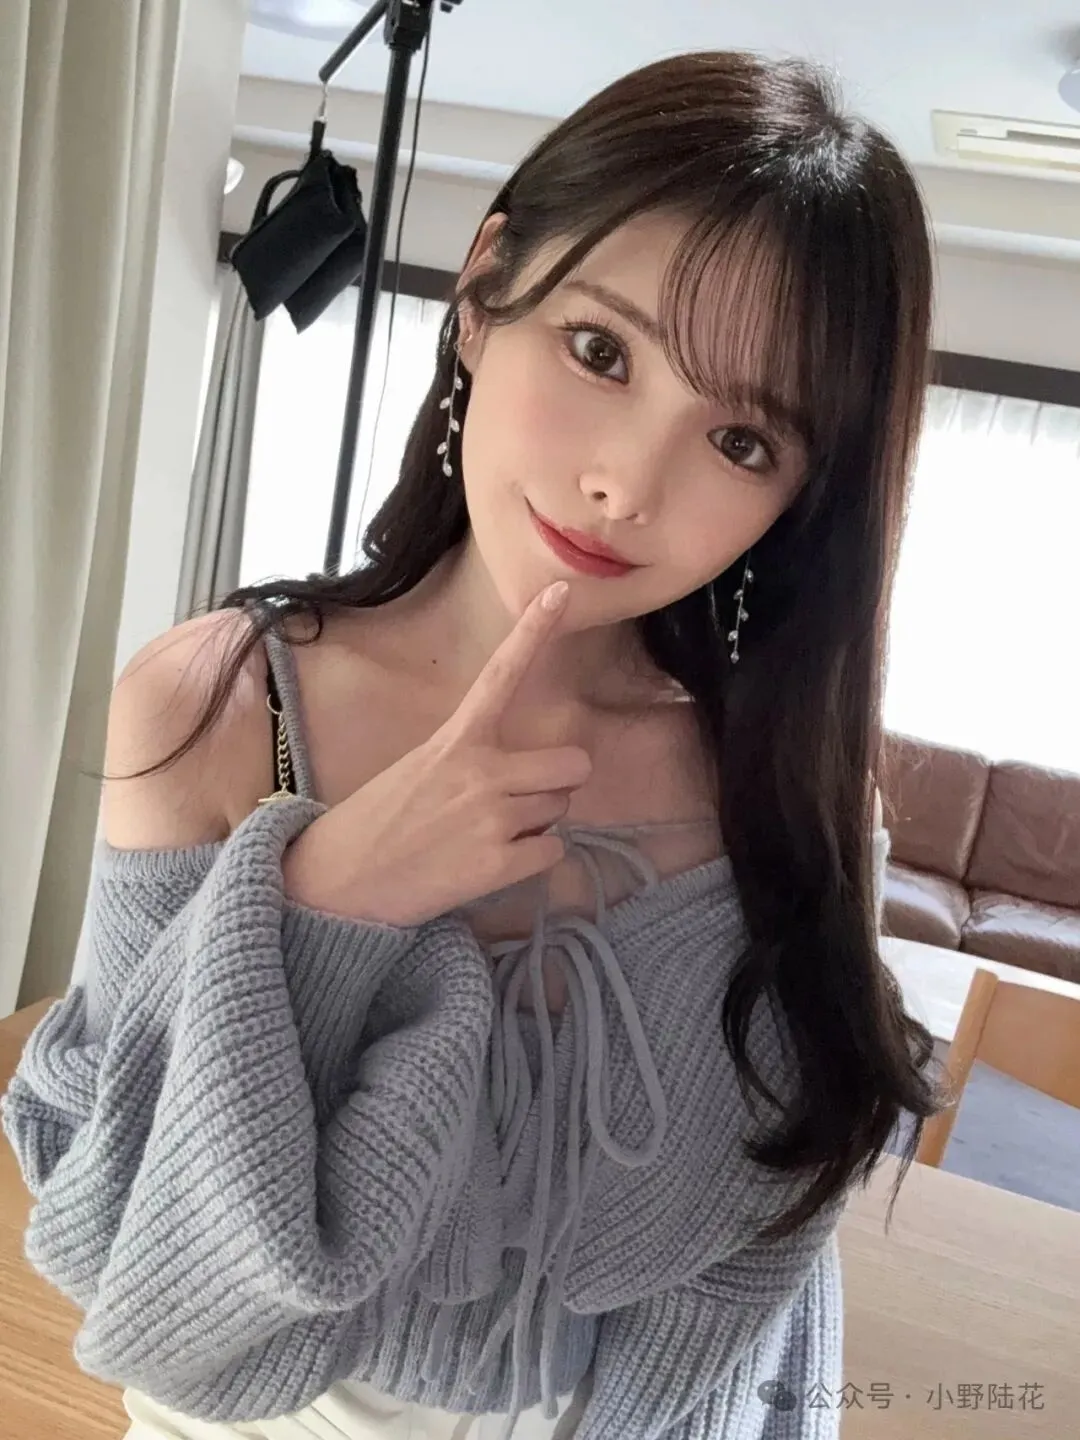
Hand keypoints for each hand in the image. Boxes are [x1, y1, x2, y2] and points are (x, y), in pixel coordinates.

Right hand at [282, 582, 591, 926]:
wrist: (338, 883)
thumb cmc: (378, 823)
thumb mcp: (419, 767)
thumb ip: (471, 759)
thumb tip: (523, 778)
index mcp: (455, 740)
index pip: (501, 674)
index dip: (535, 631)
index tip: (561, 592)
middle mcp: (481, 772)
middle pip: (572, 765)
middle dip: (558, 783)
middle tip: (522, 800)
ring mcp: (492, 818)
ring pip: (561, 809)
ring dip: (539, 822)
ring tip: (488, 835)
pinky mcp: (498, 864)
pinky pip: (554, 852)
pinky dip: (534, 859)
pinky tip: (493, 863)